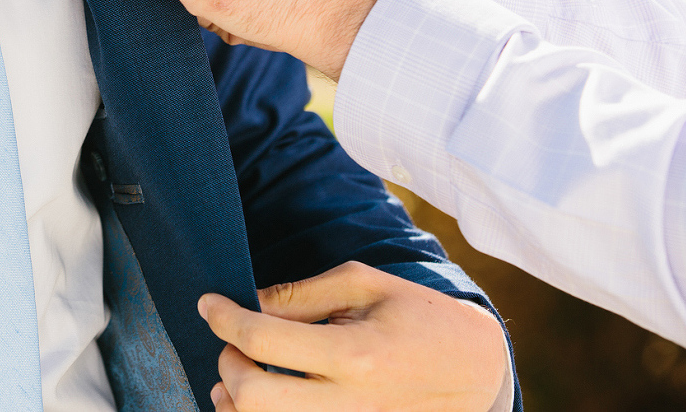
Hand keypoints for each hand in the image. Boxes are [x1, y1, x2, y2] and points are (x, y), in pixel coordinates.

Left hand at [198, 261, 507, 411]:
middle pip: (253, 399)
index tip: (208, 303)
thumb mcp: (365, 285)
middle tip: (230, 342)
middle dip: (227, 365)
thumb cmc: (419, 317)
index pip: (263, 340)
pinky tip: (263, 396)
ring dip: (235, 400)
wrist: (477, 372)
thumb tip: (247, 303)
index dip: (223, 318)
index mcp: (355, 354)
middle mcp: (350, 403)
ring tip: (237, 374)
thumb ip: (301, 295)